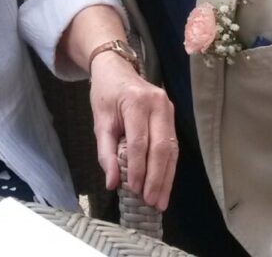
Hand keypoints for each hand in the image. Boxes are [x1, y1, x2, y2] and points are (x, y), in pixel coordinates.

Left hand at [89, 53, 176, 210]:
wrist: (115, 69)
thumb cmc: (105, 94)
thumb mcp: (100, 121)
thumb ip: (105, 152)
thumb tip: (112, 182)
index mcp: (136, 102)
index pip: (139, 141)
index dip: (138, 168)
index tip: (134, 190)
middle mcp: (158, 103)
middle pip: (160, 147)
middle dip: (157, 178)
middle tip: (152, 202)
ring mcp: (168, 108)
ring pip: (171, 149)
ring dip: (166, 177)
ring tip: (161, 201)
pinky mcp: (172, 115)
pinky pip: (172, 145)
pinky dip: (168, 167)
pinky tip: (165, 185)